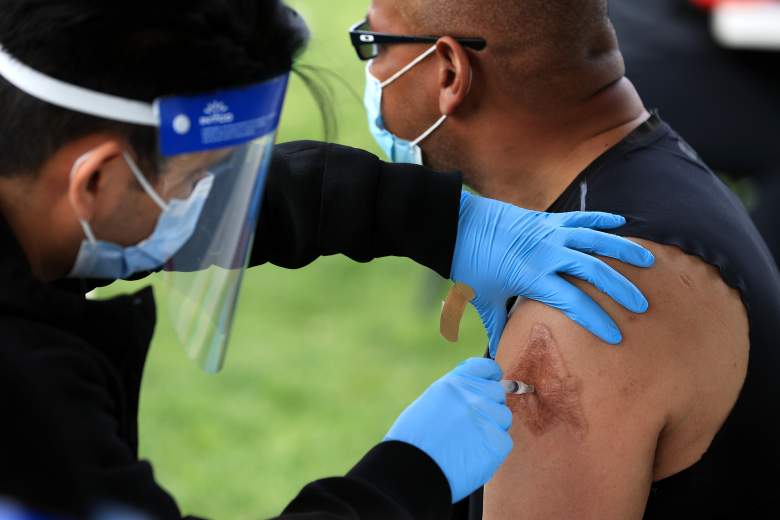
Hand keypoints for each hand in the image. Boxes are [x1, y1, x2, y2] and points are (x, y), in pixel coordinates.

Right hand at [385, 358, 512, 502]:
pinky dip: (492, 447)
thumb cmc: (414, 439)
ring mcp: (488, 418)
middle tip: (473, 422)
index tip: (492, 380)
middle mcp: (474, 396)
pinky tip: (473, 454)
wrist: (413, 469)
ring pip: (503, 417)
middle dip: (490, 405)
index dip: (491, 375)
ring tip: (470, 441)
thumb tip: (473, 394)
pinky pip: (504, 440)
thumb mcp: (430, 403)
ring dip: (492, 426)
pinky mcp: (497, 443)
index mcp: (455, 383)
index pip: (486, 367)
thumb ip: (455, 395)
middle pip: (497, 394)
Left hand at [452, 191, 654, 356]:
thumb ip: (498, 328)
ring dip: (622, 251)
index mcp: (531, 276)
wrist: (455, 224)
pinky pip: (579, 218)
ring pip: (594, 240)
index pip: (572, 301)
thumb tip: (498, 364)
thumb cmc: (469, 266)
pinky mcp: (545, 219)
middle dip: (620, 289)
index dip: (596, 320)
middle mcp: (545, 252)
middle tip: (642, 307)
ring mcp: (548, 232)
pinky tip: (622, 225)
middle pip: (593, 271)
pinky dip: (601, 220)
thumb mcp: (482, 300)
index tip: (616, 337)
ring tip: (648, 264)